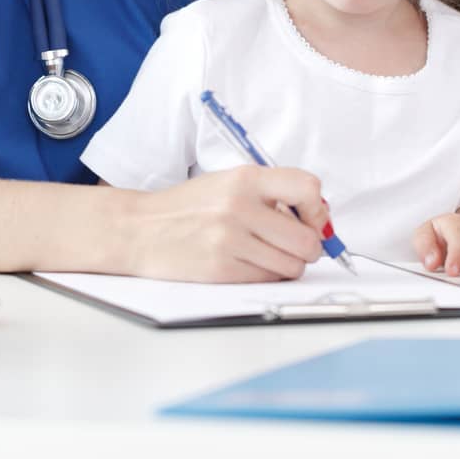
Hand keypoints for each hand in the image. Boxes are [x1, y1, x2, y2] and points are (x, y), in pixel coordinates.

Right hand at [123, 166, 328, 282]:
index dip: (318, 209)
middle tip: (294, 244)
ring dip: (288, 265)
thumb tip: (319, 217)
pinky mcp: (222, 269)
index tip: (313, 218)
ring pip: (292, 265)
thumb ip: (270, 193)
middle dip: (308, 247)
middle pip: (307, 239)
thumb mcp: (227, 183)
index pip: (307, 188)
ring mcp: (230, 240)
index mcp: (244, 178)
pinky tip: (249, 263)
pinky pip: (268, 280)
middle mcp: (239, 206)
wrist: (140, 229)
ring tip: (266, 254)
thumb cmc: (186, 207)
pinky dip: (266, 276)